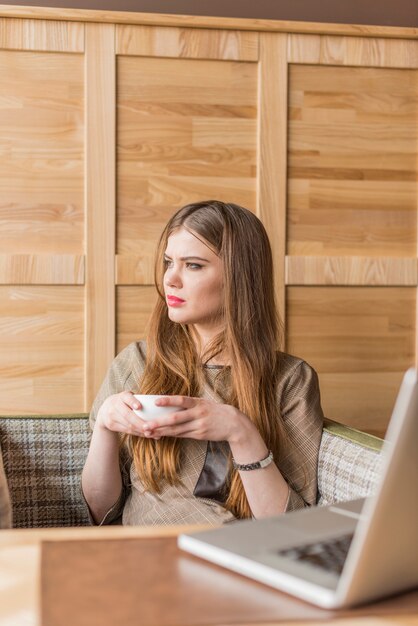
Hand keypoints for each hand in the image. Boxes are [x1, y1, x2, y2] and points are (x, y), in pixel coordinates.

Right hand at [96, 391, 149, 436]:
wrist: (105, 410)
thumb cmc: (124, 403)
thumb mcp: (129, 397)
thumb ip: (139, 400)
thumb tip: (157, 407)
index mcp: (122, 396)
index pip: (127, 398)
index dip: (133, 402)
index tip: (139, 407)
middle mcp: (115, 405)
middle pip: (128, 415)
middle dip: (140, 423)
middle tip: (151, 427)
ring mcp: (111, 416)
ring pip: (128, 425)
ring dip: (141, 430)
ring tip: (152, 433)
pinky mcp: (111, 425)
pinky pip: (126, 431)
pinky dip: (137, 433)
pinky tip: (146, 435)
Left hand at [141, 395, 256, 443]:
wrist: (234, 424)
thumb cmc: (215, 411)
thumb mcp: (204, 403)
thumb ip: (189, 404)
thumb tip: (170, 405)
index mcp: (198, 403)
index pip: (181, 400)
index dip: (168, 400)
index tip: (155, 401)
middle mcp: (198, 414)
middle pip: (175, 418)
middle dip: (159, 422)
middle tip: (145, 425)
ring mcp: (199, 426)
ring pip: (177, 430)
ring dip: (161, 431)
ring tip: (148, 432)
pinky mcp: (200, 435)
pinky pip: (182, 435)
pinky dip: (171, 435)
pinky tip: (161, 435)